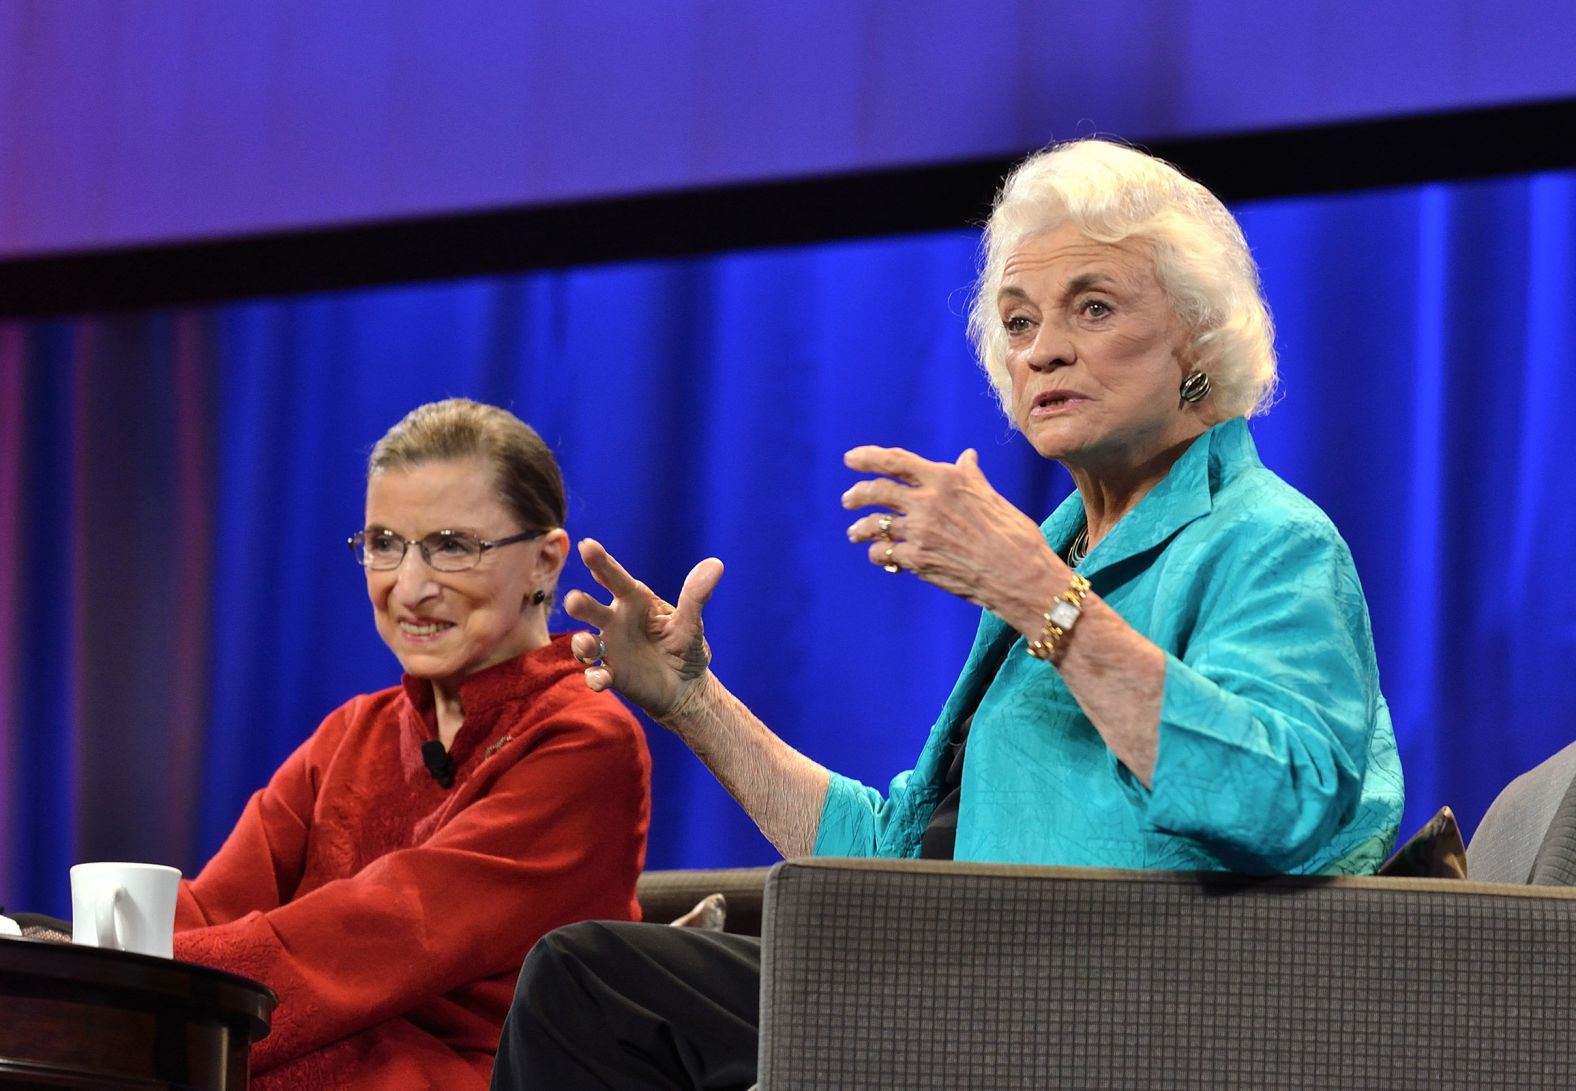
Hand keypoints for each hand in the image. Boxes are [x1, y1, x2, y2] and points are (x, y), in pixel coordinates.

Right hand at [563, 538, 723, 721]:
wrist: (685, 686)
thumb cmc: (685, 647)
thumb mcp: (691, 623)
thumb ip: (696, 596)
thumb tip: (716, 564)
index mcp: (634, 602)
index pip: (615, 579)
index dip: (601, 563)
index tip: (587, 546)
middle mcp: (615, 622)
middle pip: (592, 609)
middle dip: (581, 604)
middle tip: (573, 600)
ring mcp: (610, 649)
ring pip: (586, 644)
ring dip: (581, 644)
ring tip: (588, 645)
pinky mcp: (612, 676)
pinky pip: (597, 676)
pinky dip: (595, 678)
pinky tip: (601, 680)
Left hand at [842, 446, 1062, 618]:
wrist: (1020, 575)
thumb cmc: (1014, 534)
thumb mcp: (991, 496)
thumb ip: (970, 477)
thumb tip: (967, 456)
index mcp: (946, 479)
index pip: (896, 461)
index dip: (869, 457)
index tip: (851, 459)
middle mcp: (928, 501)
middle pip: (877, 491)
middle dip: (856, 494)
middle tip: (848, 499)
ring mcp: (919, 532)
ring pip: (873, 525)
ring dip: (859, 529)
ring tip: (854, 533)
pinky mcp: (917, 560)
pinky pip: (884, 553)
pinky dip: (879, 554)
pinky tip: (882, 556)